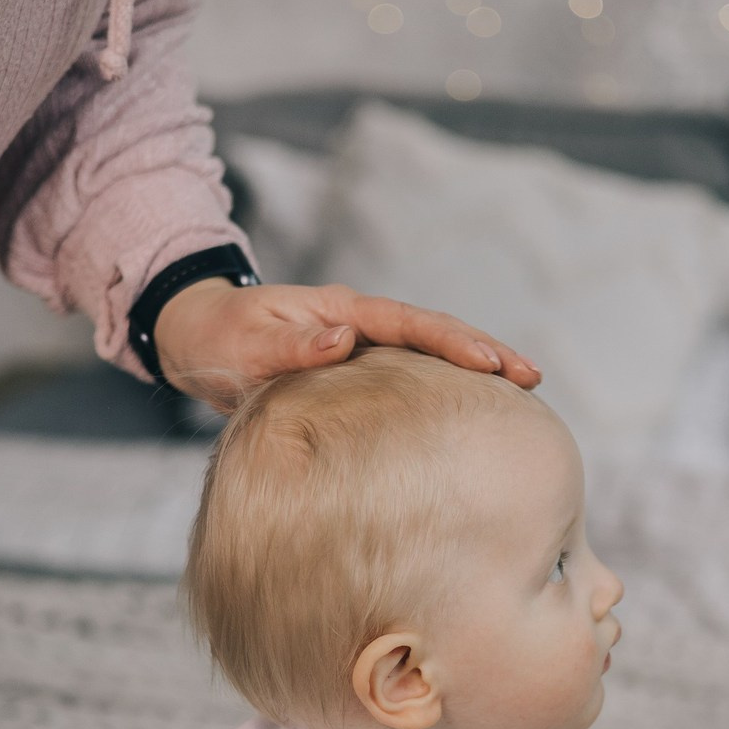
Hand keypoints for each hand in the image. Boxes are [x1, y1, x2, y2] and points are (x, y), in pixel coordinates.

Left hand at [153, 279, 540, 409]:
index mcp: (342, 310)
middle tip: (532, 378)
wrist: (196, 340)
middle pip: (436, 333)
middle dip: (486, 352)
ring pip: (429, 356)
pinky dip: (443, 392)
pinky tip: (466, 417)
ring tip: (521, 395)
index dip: (455, 343)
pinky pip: (410, 377)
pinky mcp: (357, 372)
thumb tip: (344, 341)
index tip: (493, 365)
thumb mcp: (244, 343)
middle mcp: (360, 324)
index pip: (411, 323)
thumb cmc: (217, 339)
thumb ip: (290, 346)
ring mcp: (363, 345)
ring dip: (473, 372)